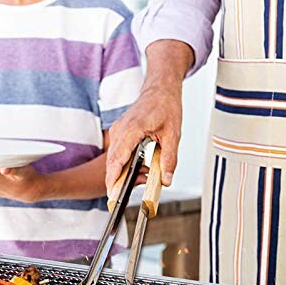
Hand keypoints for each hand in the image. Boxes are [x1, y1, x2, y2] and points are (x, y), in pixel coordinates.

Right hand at [106, 40, 191, 192]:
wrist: (160, 88)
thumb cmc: (166, 105)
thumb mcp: (173, 135)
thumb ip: (169, 159)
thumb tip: (166, 179)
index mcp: (132, 130)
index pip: (118, 160)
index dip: (114, 179)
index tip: (112, 193)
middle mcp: (121, 130)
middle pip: (112, 162)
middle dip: (114, 180)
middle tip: (120, 196)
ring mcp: (118, 130)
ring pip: (113, 158)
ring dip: (119, 172)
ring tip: (131, 183)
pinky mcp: (120, 131)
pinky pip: (117, 151)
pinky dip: (121, 163)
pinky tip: (132, 169)